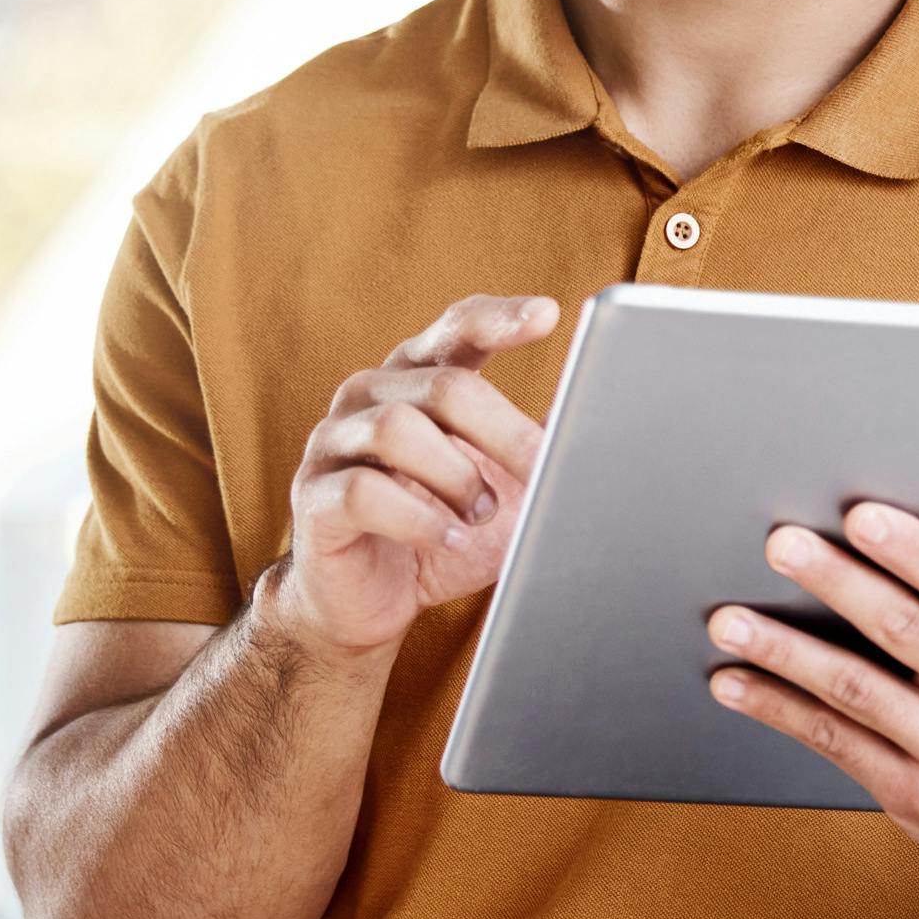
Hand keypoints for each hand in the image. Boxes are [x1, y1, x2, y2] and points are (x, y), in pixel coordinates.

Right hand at [263, 294, 557, 658]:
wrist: (370, 603)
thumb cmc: (440, 532)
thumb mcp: (505, 487)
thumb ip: (538, 446)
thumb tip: (604, 416)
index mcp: (416, 378)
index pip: (457, 329)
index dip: (500, 319)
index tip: (548, 315)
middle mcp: (369, 396)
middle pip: (445, 386)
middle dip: (504, 430)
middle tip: (542, 467)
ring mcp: (334, 443)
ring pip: (397, 428)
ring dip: (457, 475)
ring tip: (483, 513)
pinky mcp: (314, 497)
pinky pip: (363, 491)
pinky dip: (418, 517)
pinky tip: (448, 538)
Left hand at [704, 506, 918, 887]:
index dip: (912, 550)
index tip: (858, 515)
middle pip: (904, 630)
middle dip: (836, 582)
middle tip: (780, 544)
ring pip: (855, 689)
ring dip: (784, 651)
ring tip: (729, 620)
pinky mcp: (914, 793)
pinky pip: (834, 740)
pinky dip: (777, 708)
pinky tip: (734, 682)